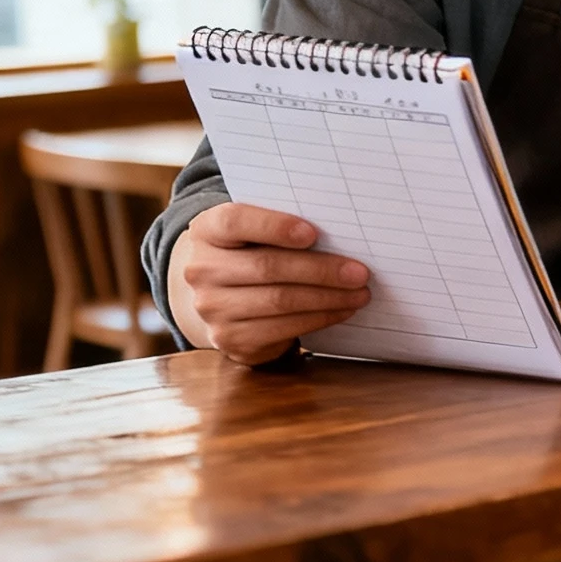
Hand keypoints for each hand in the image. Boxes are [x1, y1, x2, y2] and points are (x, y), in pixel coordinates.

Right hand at [167, 202, 371, 365]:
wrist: (220, 292)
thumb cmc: (250, 250)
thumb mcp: (253, 230)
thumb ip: (281, 226)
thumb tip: (340, 232)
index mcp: (207, 230)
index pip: (235, 222)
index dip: (274, 227)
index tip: (313, 232)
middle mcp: (201, 270)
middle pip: (267, 267)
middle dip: (320, 270)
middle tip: (359, 271)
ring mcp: (213, 309)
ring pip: (279, 301)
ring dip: (327, 298)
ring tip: (359, 292)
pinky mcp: (230, 339)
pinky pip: (282, 329)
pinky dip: (319, 319)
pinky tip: (341, 310)